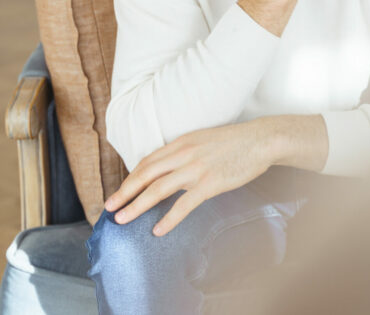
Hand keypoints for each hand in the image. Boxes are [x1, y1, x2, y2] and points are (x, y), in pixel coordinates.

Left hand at [103, 120, 275, 236]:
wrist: (260, 140)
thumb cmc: (233, 142)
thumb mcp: (202, 141)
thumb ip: (184, 154)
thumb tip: (169, 172)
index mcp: (180, 143)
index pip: (147, 162)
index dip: (130, 178)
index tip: (119, 192)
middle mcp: (183, 153)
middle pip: (145, 174)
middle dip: (124, 191)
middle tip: (109, 207)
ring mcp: (196, 168)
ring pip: (158, 189)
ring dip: (137, 205)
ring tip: (122, 219)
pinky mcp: (211, 183)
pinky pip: (184, 203)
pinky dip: (169, 218)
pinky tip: (158, 230)